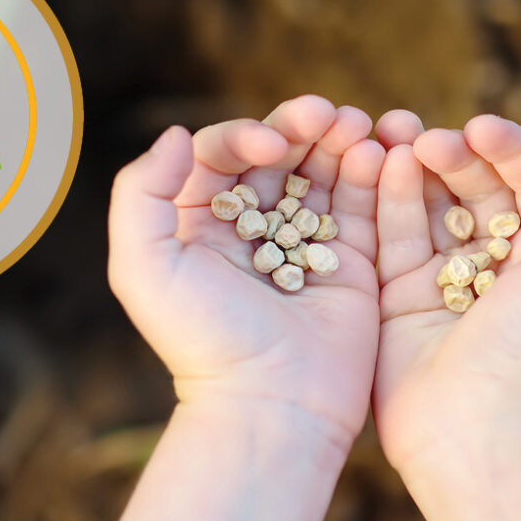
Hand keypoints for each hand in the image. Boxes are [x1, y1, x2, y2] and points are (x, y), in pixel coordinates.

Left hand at [109, 95, 384, 448]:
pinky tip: (380, 153)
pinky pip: (363, 206)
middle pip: (278, 154)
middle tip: (330, 115)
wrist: (270, 405)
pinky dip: (372, 175)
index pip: (222, 154)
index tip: (271, 144)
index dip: (246, 134)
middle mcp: (251, 228)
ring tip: (361, 126)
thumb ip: (140, 192)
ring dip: (342, 141)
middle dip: (302, 126)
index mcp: (200, 223)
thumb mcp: (141, 268)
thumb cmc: (201, 340)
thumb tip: (176, 134)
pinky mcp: (350, 261)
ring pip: (323, 172)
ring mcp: (303, 242)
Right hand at [371, 112, 520, 467]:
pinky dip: (385, 198)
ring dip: (411, 165)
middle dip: (450, 153)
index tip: (480, 127)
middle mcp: (491, 260)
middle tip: (426, 136)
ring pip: (425, 203)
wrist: (473, 430)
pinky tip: (380, 166)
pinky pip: (389, 234)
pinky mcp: (395, 292)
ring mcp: (439, 275)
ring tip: (393, 134)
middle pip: (470, 186)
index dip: (505, 146)